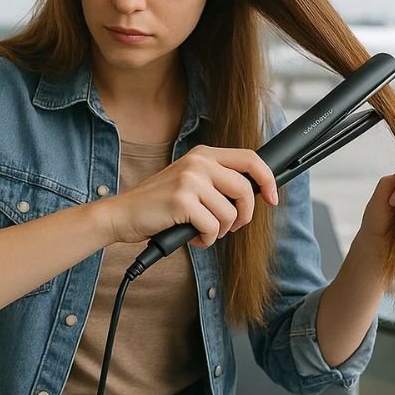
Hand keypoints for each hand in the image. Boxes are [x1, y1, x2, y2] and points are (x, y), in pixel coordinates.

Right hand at [101, 145, 278, 247]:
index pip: (250, 159)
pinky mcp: (182, 201)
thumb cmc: (159, 204)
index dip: (267, 180)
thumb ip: (217, 182)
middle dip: (245, 215)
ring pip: (230, 214)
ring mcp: (190, 180)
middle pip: (245, 190)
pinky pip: (212, 228)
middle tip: (231, 227)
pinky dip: (205, 240)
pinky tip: (192, 237)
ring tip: (202, 231)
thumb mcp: (190, 182)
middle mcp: (198, 162)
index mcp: (203, 154)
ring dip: (219, 232)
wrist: (123, 214)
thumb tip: (255, 194)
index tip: (272, 198)